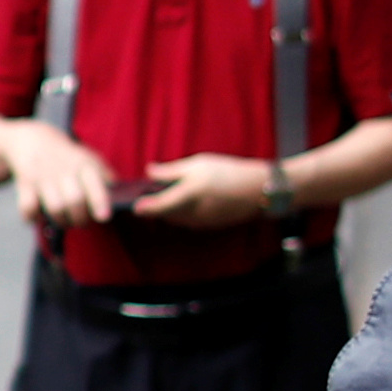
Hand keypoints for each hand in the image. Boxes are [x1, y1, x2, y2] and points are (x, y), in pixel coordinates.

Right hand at [6, 119, 124, 229]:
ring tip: (66, 221)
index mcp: (83, 163)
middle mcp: (63, 169)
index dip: (99, 201)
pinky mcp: (25, 184)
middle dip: (81, 219)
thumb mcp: (89, 158)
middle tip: (83, 222)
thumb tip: (121, 197)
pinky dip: (34, 217)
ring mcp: (42, 177)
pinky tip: (41, 216)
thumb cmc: (68, 158)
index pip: (94, 182)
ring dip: (62, 221)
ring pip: (55, 208)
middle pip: (74, 201)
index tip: (104, 217)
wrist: (32, 140)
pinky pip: (29, 208)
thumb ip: (105, 176)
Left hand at [130, 153, 272, 226]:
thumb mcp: (199, 164)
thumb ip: (171, 170)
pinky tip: (185, 201)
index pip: (161, 205)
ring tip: (166, 196)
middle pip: (166, 214)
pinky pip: (188, 221)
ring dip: (169, 210)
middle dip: (157, 207)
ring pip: (176, 219)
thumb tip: (149, 171)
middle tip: (148, 195)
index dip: (146, 207)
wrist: (256, 190)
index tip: (134, 207)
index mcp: (190, 194)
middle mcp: (194, 212)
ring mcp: (201, 222)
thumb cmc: (227, 171)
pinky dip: (182, 213)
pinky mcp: (209, 226)